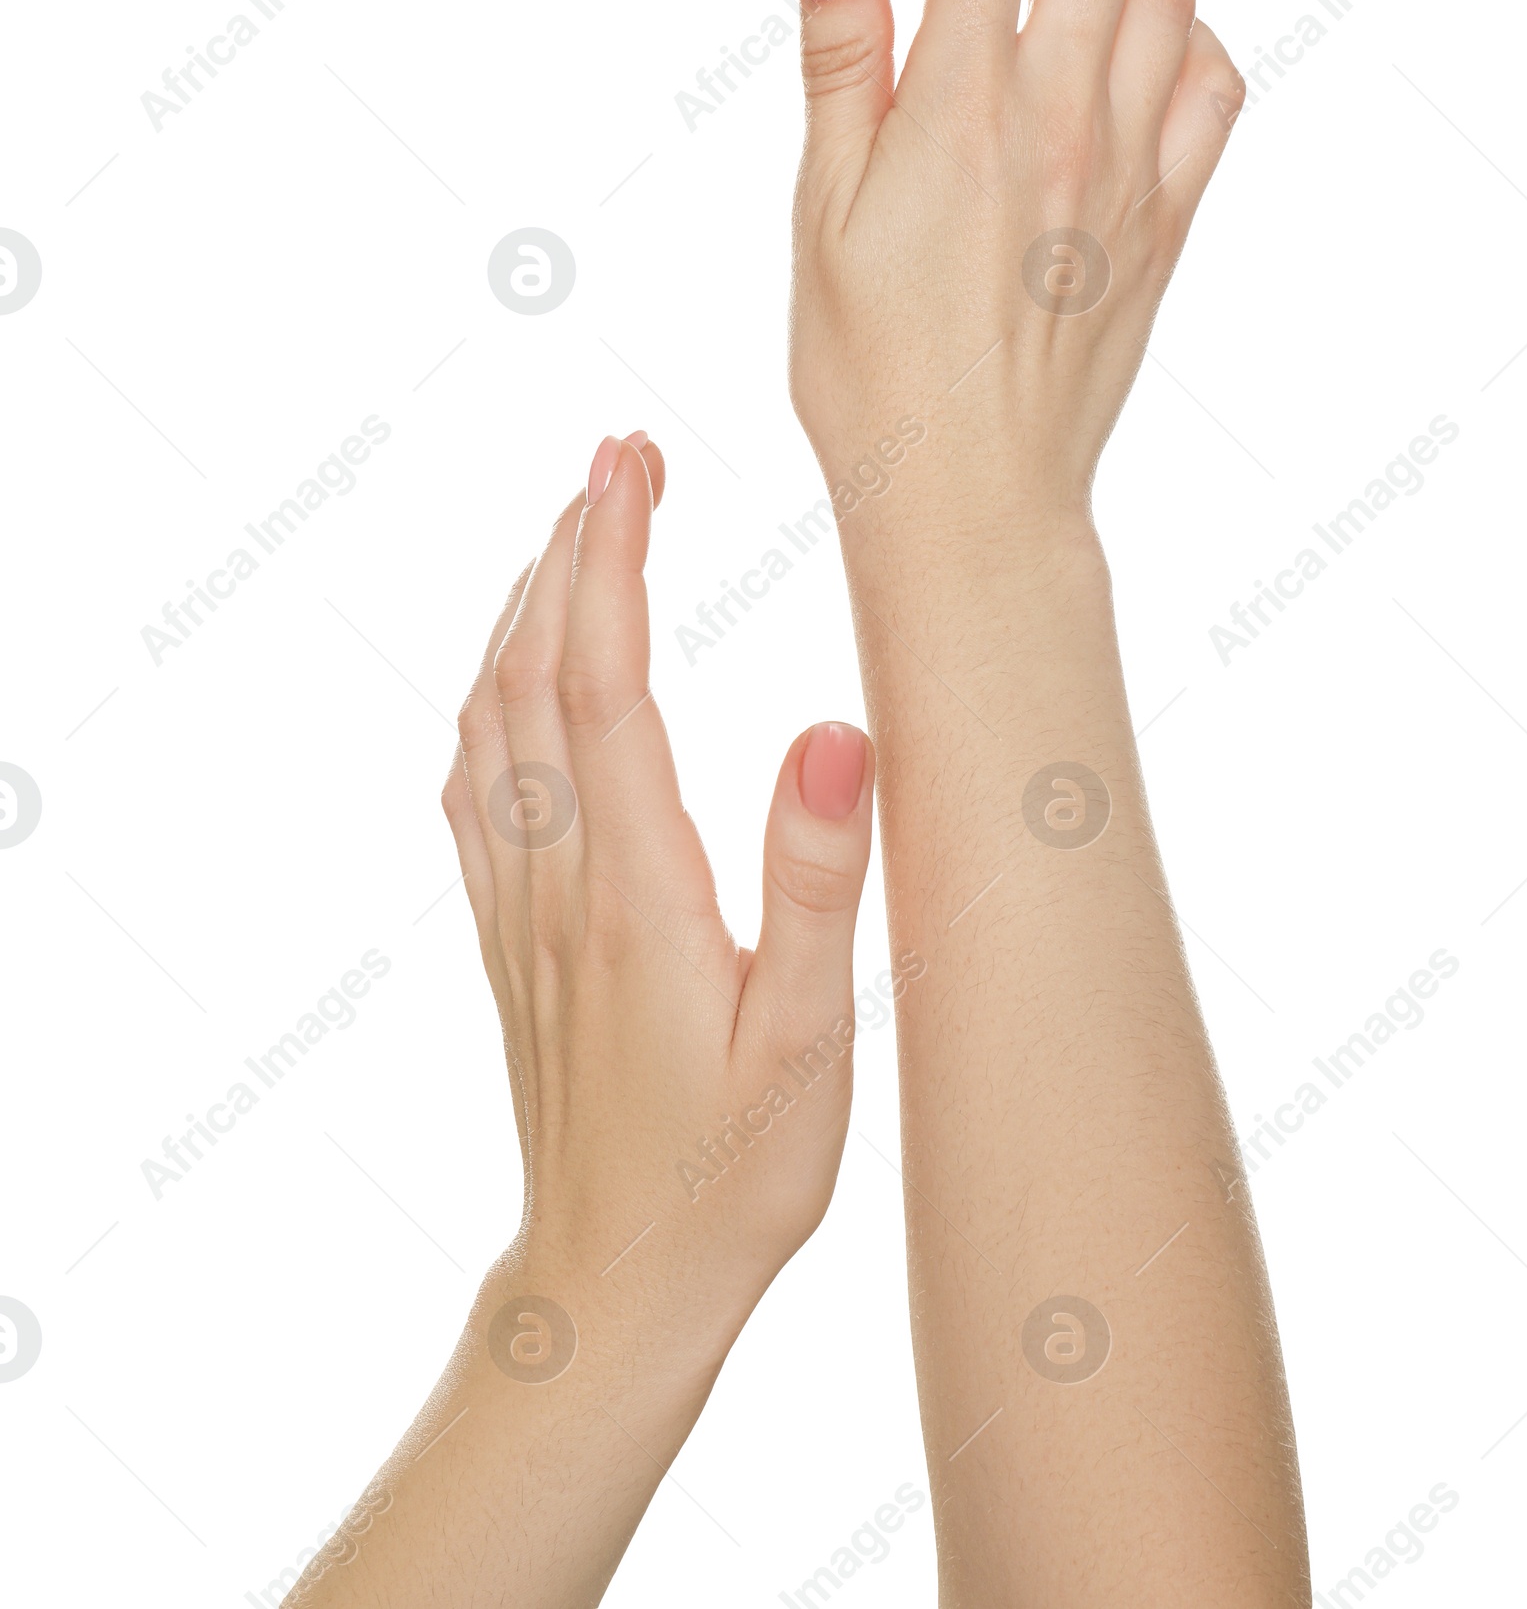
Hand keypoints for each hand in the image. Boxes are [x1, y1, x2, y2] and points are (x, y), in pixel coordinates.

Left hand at [442, 431, 875, 1380]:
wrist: (615, 1289)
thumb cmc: (730, 1180)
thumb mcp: (809, 1047)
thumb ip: (820, 885)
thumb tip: (836, 733)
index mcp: (636, 892)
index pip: (606, 683)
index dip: (612, 560)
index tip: (631, 463)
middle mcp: (558, 881)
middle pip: (536, 673)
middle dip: (570, 546)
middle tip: (620, 454)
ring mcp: (519, 908)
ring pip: (491, 719)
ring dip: (526, 607)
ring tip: (576, 531)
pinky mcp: (509, 939)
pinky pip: (474, 787)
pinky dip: (493, 694)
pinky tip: (516, 676)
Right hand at [787, 0, 1246, 550]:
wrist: (971, 494)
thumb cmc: (871, 371)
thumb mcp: (821, 210)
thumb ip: (839, 55)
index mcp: (963, 111)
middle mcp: (1064, 120)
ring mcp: (1132, 168)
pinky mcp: (1171, 219)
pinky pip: (1213, 82)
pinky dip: (1182, 20)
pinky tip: (1136, 25)